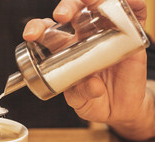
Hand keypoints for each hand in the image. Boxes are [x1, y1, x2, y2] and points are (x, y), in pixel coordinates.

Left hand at [23, 0, 154, 140]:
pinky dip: (131, 4)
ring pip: (98, 6)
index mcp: (63, 50)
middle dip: (65, 8)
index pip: (47, 32)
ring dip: (93, 0)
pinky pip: (132, 13)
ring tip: (91, 1)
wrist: (119, 108)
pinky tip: (127, 3)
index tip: (30, 35)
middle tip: (61, 16)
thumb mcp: (80, 101)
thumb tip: (92, 86)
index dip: (37, 28)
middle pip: (72, 12)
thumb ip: (81, 93)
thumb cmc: (93, 100)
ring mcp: (105, 33)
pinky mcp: (129, 35)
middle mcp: (82, 37)